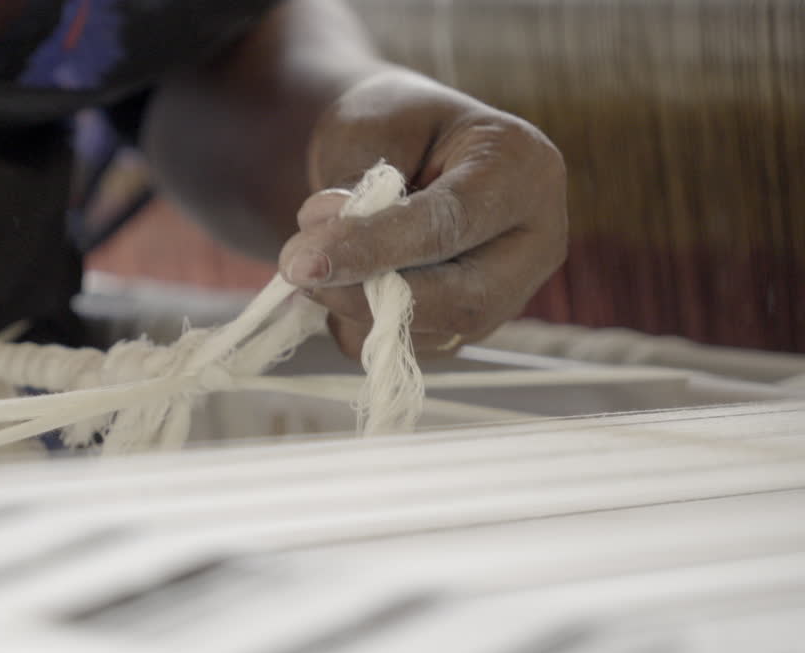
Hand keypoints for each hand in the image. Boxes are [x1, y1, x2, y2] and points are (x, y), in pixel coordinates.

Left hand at [278, 68, 567, 358]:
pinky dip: (360, 324)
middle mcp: (535, 238)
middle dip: (369, 295)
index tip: (303, 260)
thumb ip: (353, 189)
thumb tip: (323, 250)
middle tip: (296, 269)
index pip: (451, 222)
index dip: (374, 246)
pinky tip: (341, 280)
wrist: (405, 148)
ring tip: (314, 258)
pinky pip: (412, 348)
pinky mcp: (474, 325)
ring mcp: (512, 291)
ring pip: (433, 333)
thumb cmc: (392, 126)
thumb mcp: (368, 131)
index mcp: (524, 168)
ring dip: (356, 309)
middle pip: (463, 298)